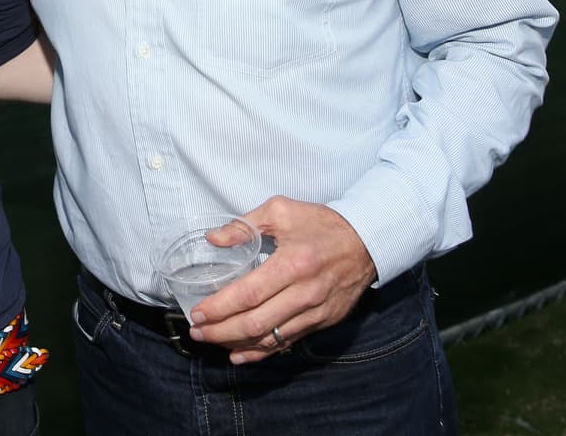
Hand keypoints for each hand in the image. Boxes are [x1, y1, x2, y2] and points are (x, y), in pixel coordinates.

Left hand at [187, 196, 376, 363]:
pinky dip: (262, 352)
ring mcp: (315, 311)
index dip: (220, 307)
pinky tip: (241, 354)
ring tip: (212, 341)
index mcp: (292, 263)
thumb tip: (213, 238)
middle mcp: (304, 293)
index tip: (198, 313)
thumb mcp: (281, 211)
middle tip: (197, 332)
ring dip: (237, 343)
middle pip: (256, 322)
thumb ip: (245, 226)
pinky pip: (287, 341)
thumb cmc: (321, 223)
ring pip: (270, 337)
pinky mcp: (322, 321)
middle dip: (221, 331)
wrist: (367, 241)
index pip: (249, 293)